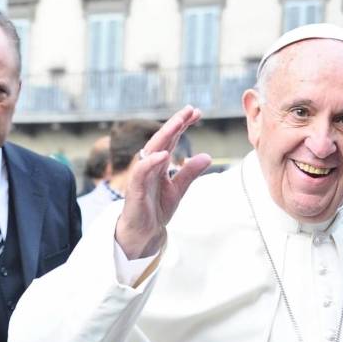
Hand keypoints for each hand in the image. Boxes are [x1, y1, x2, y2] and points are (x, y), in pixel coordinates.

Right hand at [115, 106, 211, 258]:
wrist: (144, 231)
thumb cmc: (156, 208)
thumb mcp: (178, 189)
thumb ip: (190, 172)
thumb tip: (207, 156)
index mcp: (158, 164)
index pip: (171, 139)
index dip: (182, 125)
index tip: (197, 112)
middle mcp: (148, 165)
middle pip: (162, 139)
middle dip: (175, 123)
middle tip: (190, 109)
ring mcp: (141, 176)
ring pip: (152, 150)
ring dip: (165, 136)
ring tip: (179, 123)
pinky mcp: (135, 189)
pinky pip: (141, 172)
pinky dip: (151, 162)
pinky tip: (163, 154)